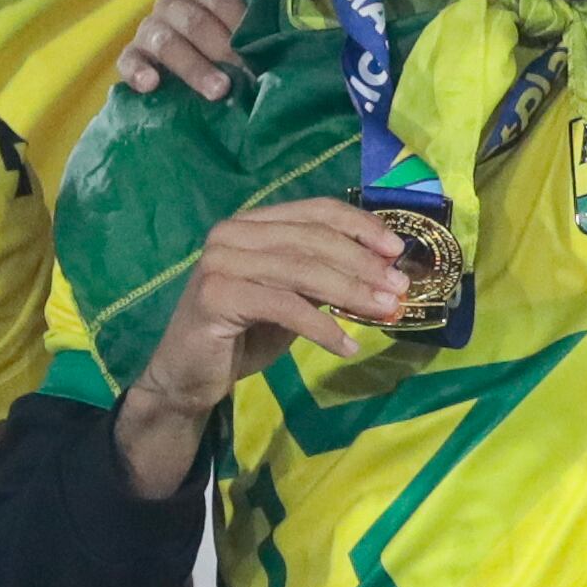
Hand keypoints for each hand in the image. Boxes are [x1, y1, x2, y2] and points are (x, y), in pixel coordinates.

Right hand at [115, 197, 413, 487]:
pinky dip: (322, 327)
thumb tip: (382, 270)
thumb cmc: (243, 333)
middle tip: (399, 288)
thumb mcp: (292, 298)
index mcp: (252, 222)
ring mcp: (221, 261)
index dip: (360, 225)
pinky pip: (284, 306)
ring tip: (385, 311)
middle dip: (364, 264)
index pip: (315, 210)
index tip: (397, 250)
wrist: (187, 376)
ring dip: (352, 292)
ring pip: (302, 270)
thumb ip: (324, 278)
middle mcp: (233, 232)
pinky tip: (347, 345)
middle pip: (313, 239)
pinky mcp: (216, 295)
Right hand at [116, 0, 252, 99]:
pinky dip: (138, 71)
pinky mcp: (132, 56)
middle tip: (246, 74)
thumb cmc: (236, 46)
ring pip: (164, 40)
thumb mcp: (250, 32)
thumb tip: (282, 47)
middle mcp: (174, 3)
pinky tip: (152, 85)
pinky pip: (128, 60)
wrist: (204, 67)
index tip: (258, 45)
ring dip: (193, 66)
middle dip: (222, 48)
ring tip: (218, 90)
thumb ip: (261, 31)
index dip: (238, 18)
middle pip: (193, 19)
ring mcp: (150, 28)